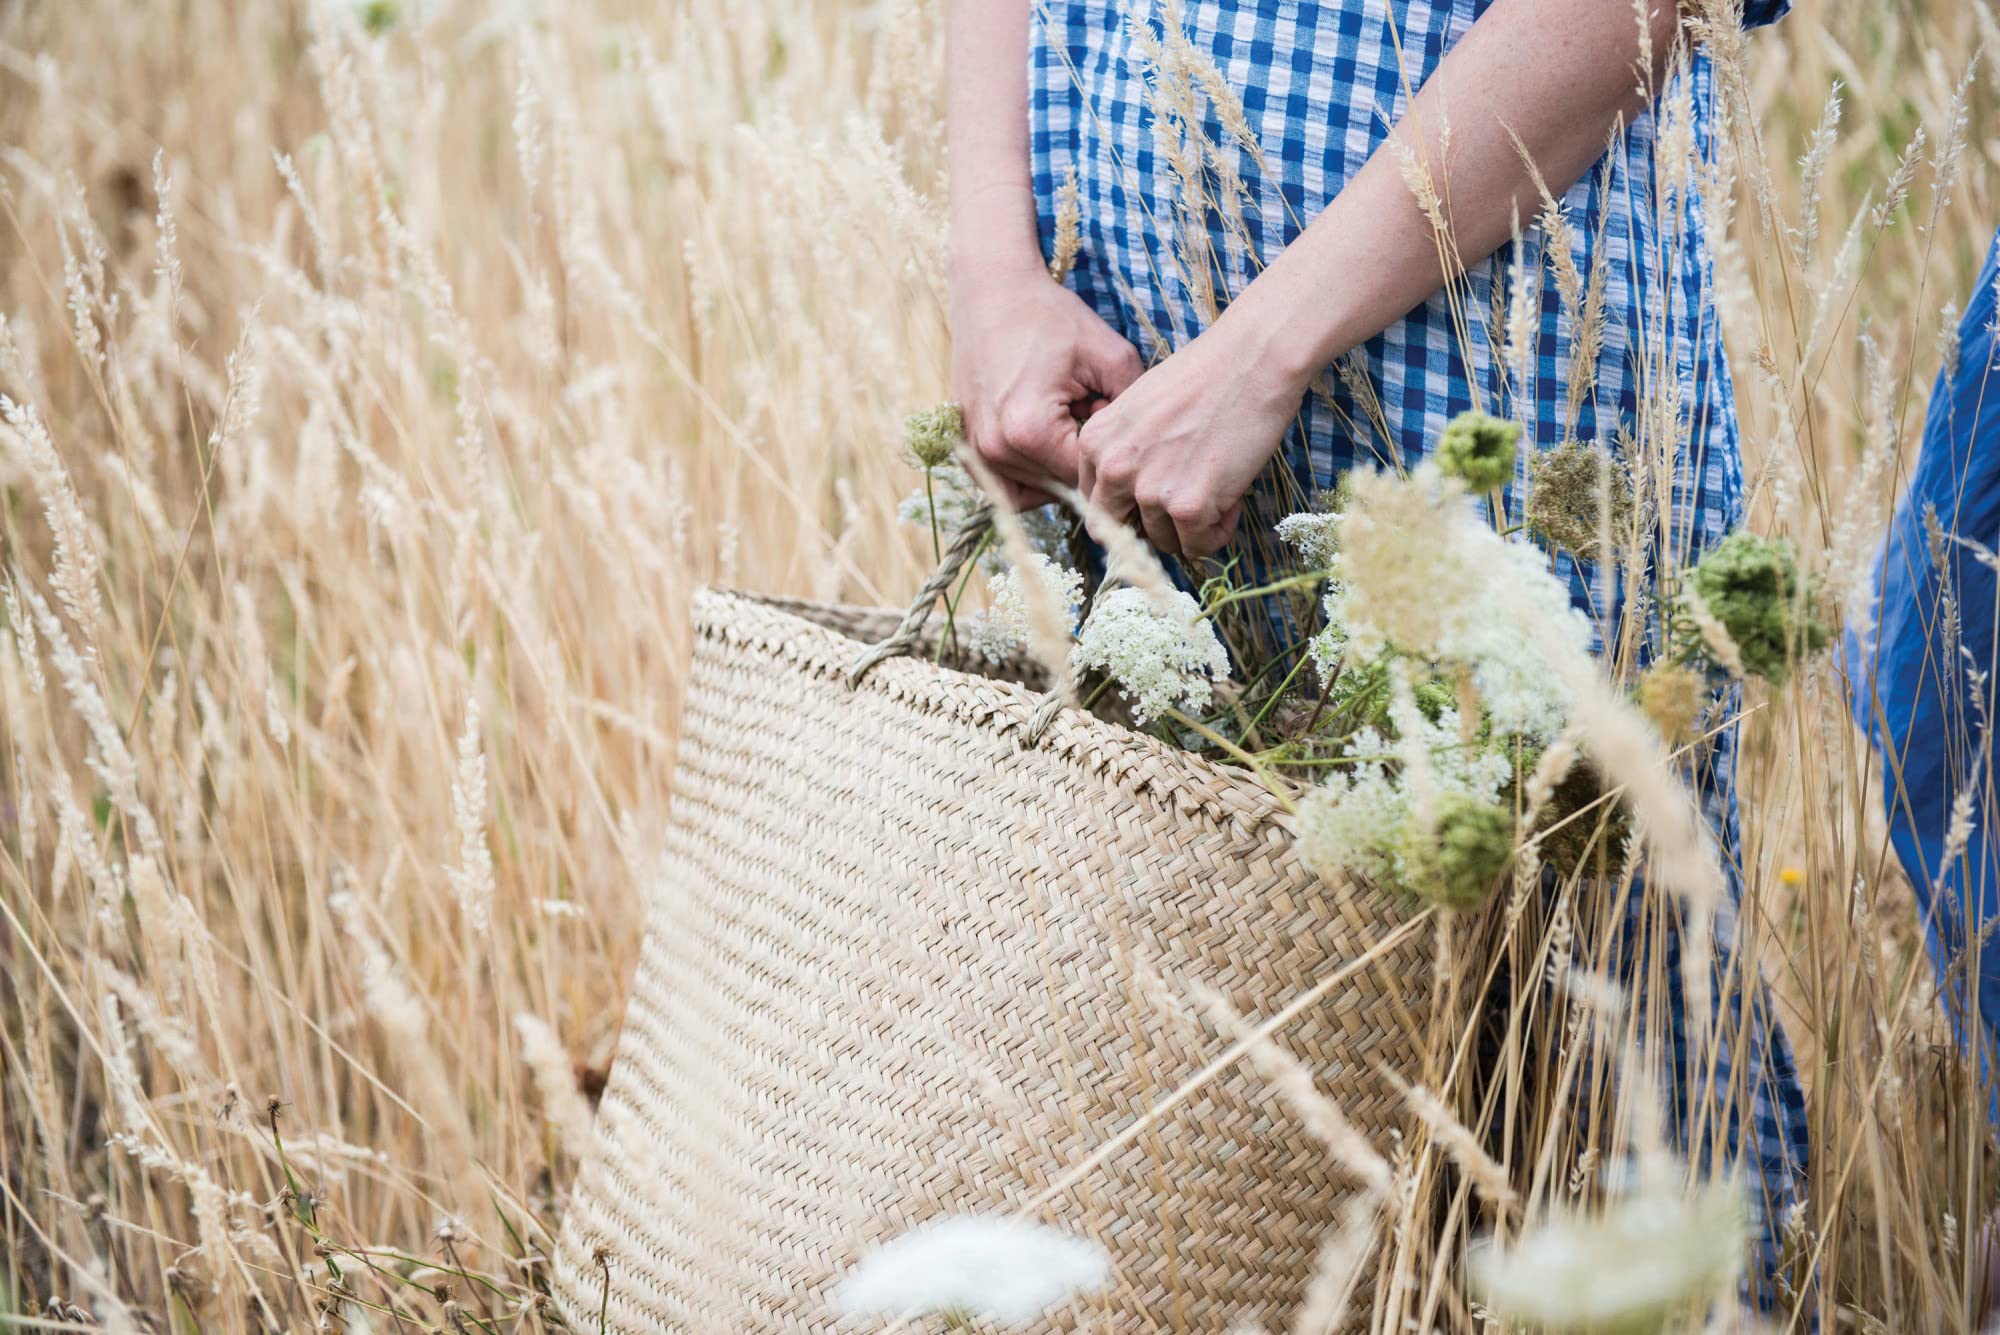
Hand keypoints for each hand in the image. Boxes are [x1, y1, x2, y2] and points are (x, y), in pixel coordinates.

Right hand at [952, 256, 1143, 509]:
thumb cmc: (1050, 317)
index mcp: (1030, 430)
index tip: (1117, 426)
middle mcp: (995, 449)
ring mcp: (974, 451)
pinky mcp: (964, 447)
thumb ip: (1133, 410)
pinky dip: (1029, 479)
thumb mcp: (1110, 356)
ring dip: (1057, 468)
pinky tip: (1047, 447)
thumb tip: (1136, 451)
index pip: (1088, 477)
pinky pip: (1003, 487)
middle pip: (1061, 488)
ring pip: (1034, 491)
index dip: (1111, 455)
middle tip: (1089, 414)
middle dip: (1084, 461)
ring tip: (1066, 423)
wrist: (992, 290)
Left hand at [1077, 318, 1306, 559]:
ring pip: (1163, 541)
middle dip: (1147, 528)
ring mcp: (1150, 491)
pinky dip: (1218, 530)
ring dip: (1191, 525)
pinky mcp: (1188, 507)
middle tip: (1180, 510)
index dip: (1126, 507)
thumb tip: (1131, 496)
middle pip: (1115, 532)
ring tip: (1217, 487)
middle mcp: (1113, 469)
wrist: (1252, 360)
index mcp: (1094, 443)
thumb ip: (1124, 449)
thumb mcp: (1139, 407)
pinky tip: (1232, 496)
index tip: (1154, 498)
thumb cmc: (1205, 376)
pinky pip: (1199, 545)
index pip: (1093, 503)